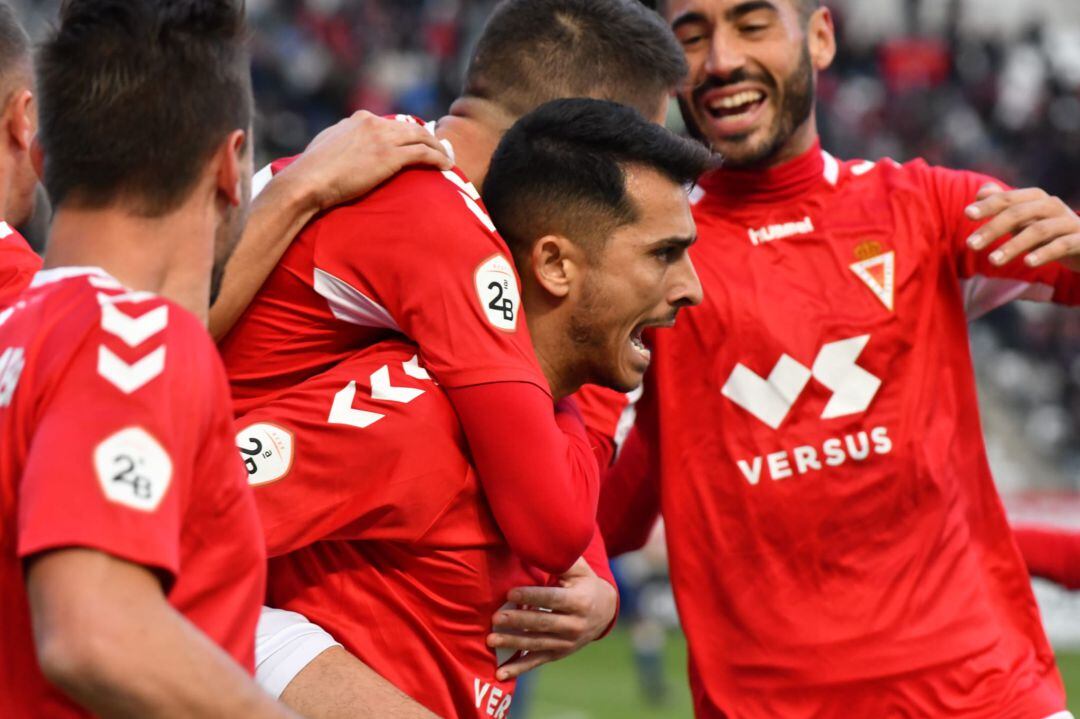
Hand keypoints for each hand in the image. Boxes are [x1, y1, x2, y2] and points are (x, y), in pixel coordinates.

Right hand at [280, 111, 452, 211]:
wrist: (308, 181)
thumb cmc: (311, 172)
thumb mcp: (326, 146)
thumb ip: (341, 141)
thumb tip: (342, 146)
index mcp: (359, 120)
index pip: (392, 123)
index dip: (408, 133)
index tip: (417, 142)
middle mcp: (373, 124)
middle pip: (411, 127)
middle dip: (429, 137)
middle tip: (441, 148)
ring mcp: (383, 139)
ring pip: (422, 138)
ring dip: (439, 148)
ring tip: (448, 158)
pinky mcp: (390, 156)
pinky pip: (423, 154)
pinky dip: (438, 158)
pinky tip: (446, 166)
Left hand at [486, 558, 617, 680]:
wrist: (604, 612)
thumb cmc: (584, 584)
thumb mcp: (579, 570)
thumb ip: (561, 561)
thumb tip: (539, 546)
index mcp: (579, 601)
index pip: (552, 599)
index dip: (532, 596)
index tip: (511, 592)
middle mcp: (575, 625)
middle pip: (542, 623)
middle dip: (518, 621)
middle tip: (495, 618)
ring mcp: (566, 643)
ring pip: (536, 643)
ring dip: (513, 643)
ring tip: (491, 640)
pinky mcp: (558, 653)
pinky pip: (536, 661)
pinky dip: (517, 669)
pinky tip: (499, 674)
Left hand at [965, 183, 1079, 271]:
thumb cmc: (1050, 230)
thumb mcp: (1025, 218)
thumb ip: (1004, 205)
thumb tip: (980, 192)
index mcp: (1036, 199)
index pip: (1008, 199)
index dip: (988, 205)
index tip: (966, 214)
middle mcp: (1053, 207)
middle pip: (1019, 213)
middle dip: (992, 228)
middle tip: (969, 245)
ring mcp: (1069, 223)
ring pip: (1038, 230)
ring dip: (1013, 246)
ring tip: (992, 261)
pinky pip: (1063, 245)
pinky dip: (1044, 253)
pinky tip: (1027, 263)